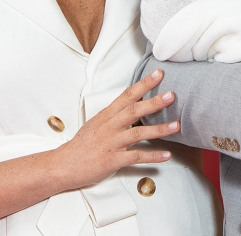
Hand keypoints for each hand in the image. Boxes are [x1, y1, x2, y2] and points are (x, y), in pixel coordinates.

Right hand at [54, 69, 177, 190]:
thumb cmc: (82, 144)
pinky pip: (136, 157)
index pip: (126, 95)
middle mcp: (109, 127)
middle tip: (171, 95)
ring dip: (159, 129)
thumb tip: (134, 105)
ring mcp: (111, 143)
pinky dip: (152, 156)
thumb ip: (115, 115)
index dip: (143, 84)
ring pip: (138, 133)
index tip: (158, 74)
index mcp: (106, 115)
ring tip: (176, 126)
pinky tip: (166, 155)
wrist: (64, 165)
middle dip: (154, 102)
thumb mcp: (97, 123)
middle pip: (134, 111)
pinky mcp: (112, 160)